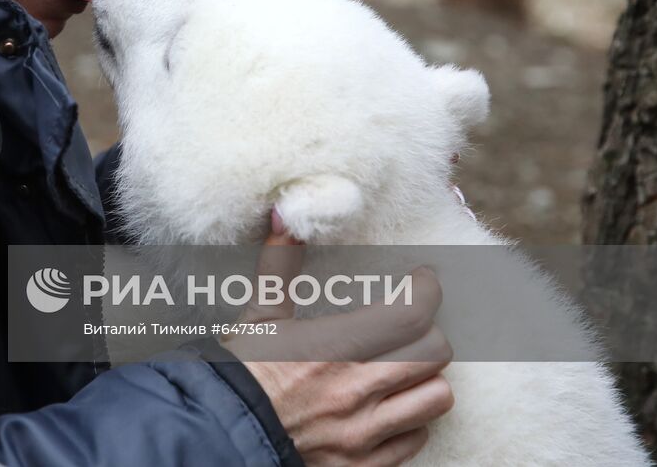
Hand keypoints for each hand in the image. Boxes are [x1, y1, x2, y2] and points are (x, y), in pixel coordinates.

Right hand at [221, 219, 454, 466]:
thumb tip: (284, 215)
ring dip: (425, 378)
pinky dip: (410, 420)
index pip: (411, 313)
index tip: (421, 280)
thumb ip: (279, 263)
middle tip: (410, 325)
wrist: (220, 436)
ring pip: (436, 397)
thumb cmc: (239, 373)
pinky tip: (387, 406)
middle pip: (434, 352)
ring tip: (405, 367)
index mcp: (332, 348)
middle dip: (426, 332)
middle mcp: (355, 393)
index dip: (426, 290)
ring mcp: (364, 434)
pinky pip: (416, 438)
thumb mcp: (259, 314)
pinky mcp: (365, 465)